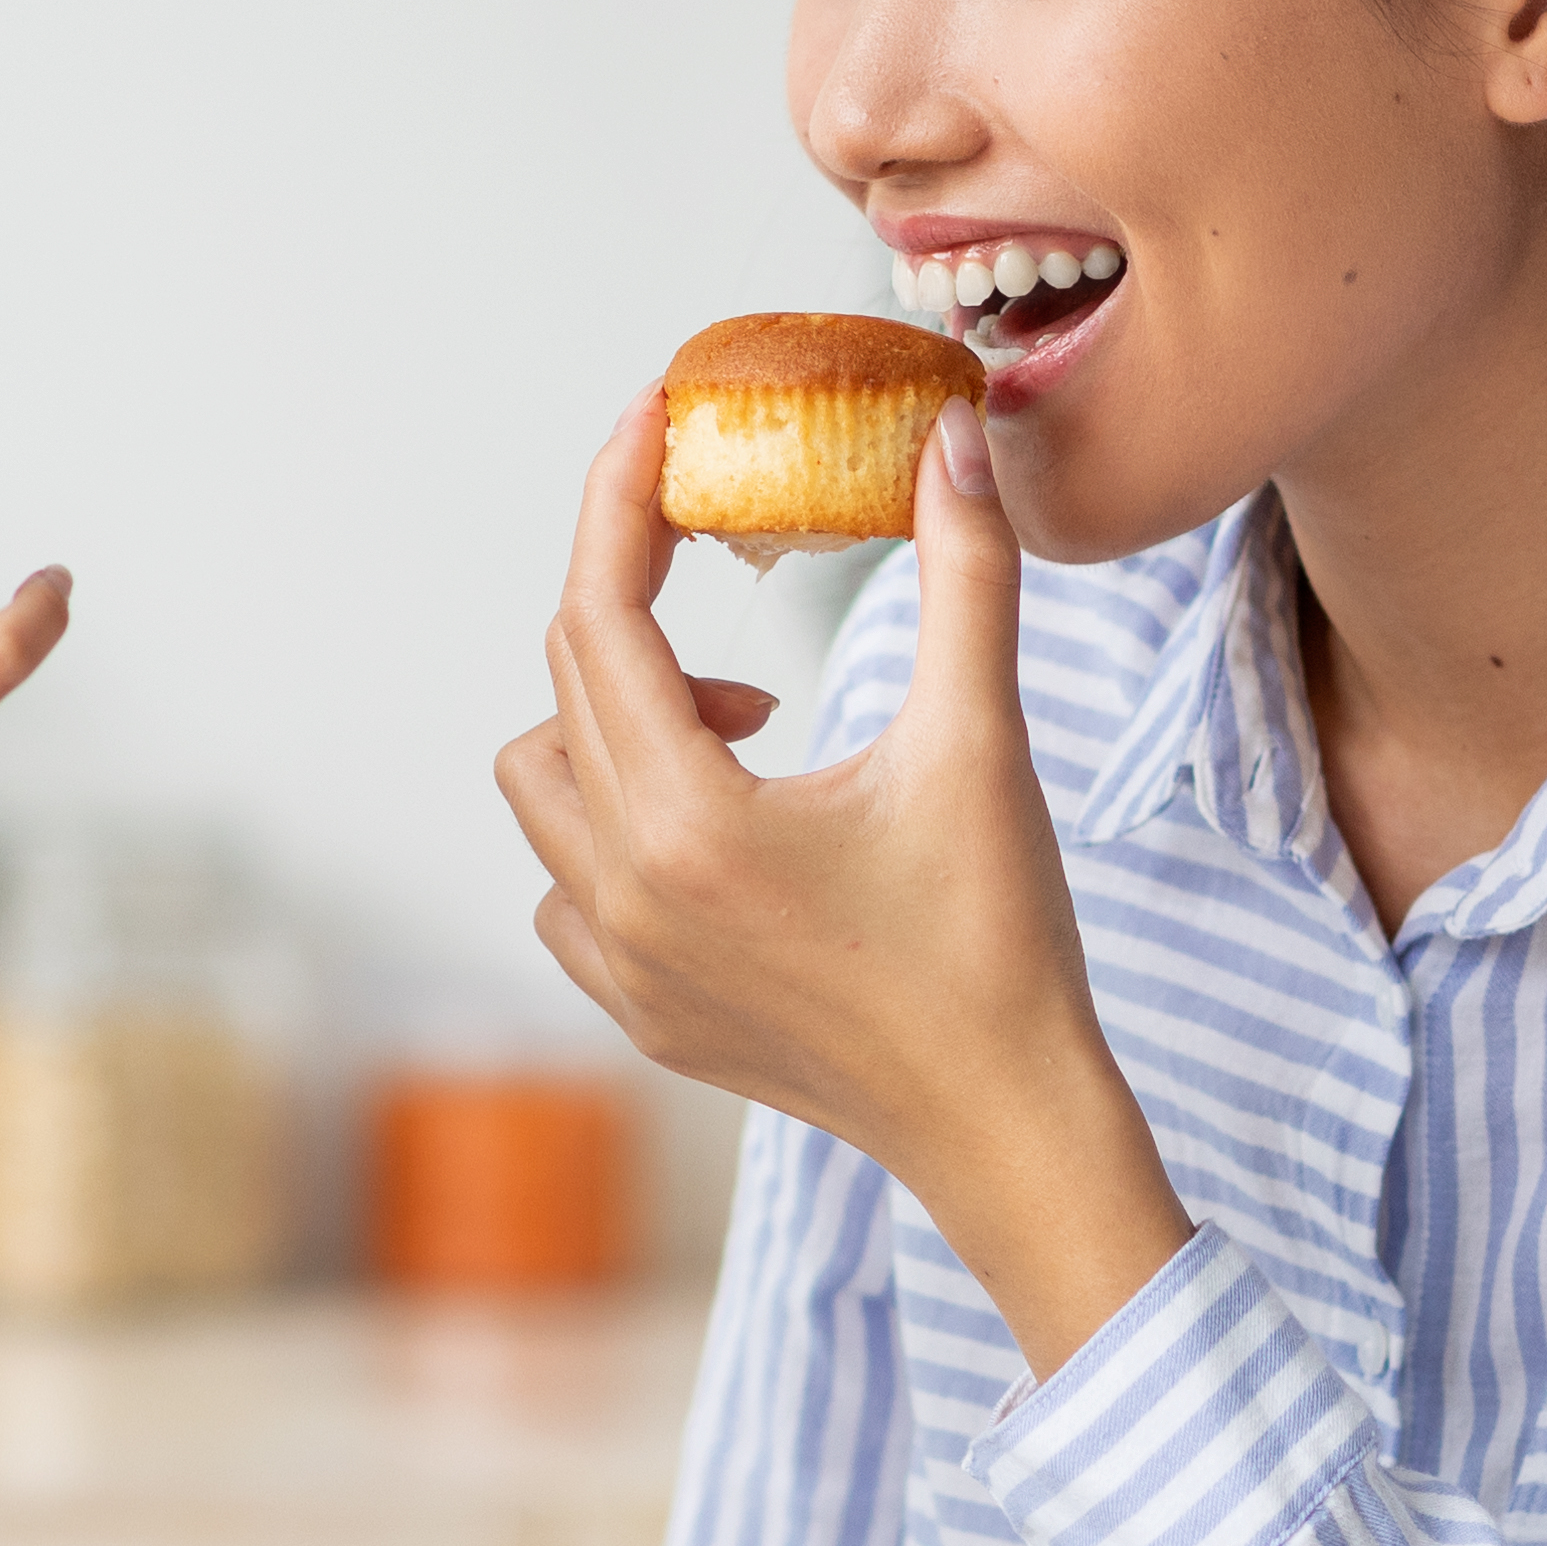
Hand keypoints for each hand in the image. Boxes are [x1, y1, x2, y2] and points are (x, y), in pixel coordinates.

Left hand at [494, 396, 1189, 1371]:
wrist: (1005, 1125)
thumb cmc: (1000, 943)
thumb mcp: (982, 743)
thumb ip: (965, 573)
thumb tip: (949, 437)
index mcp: (690, 824)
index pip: (603, 618)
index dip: (619, 501)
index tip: (654, 420)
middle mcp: (624, 897)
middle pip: (569, 682)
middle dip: (636, 593)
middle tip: (720, 544)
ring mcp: (619, 965)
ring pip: (542, 781)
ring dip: (616, 717)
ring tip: (747, 721)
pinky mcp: (637, 1011)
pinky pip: (563, 879)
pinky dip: (612, 820)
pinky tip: (719, 824)